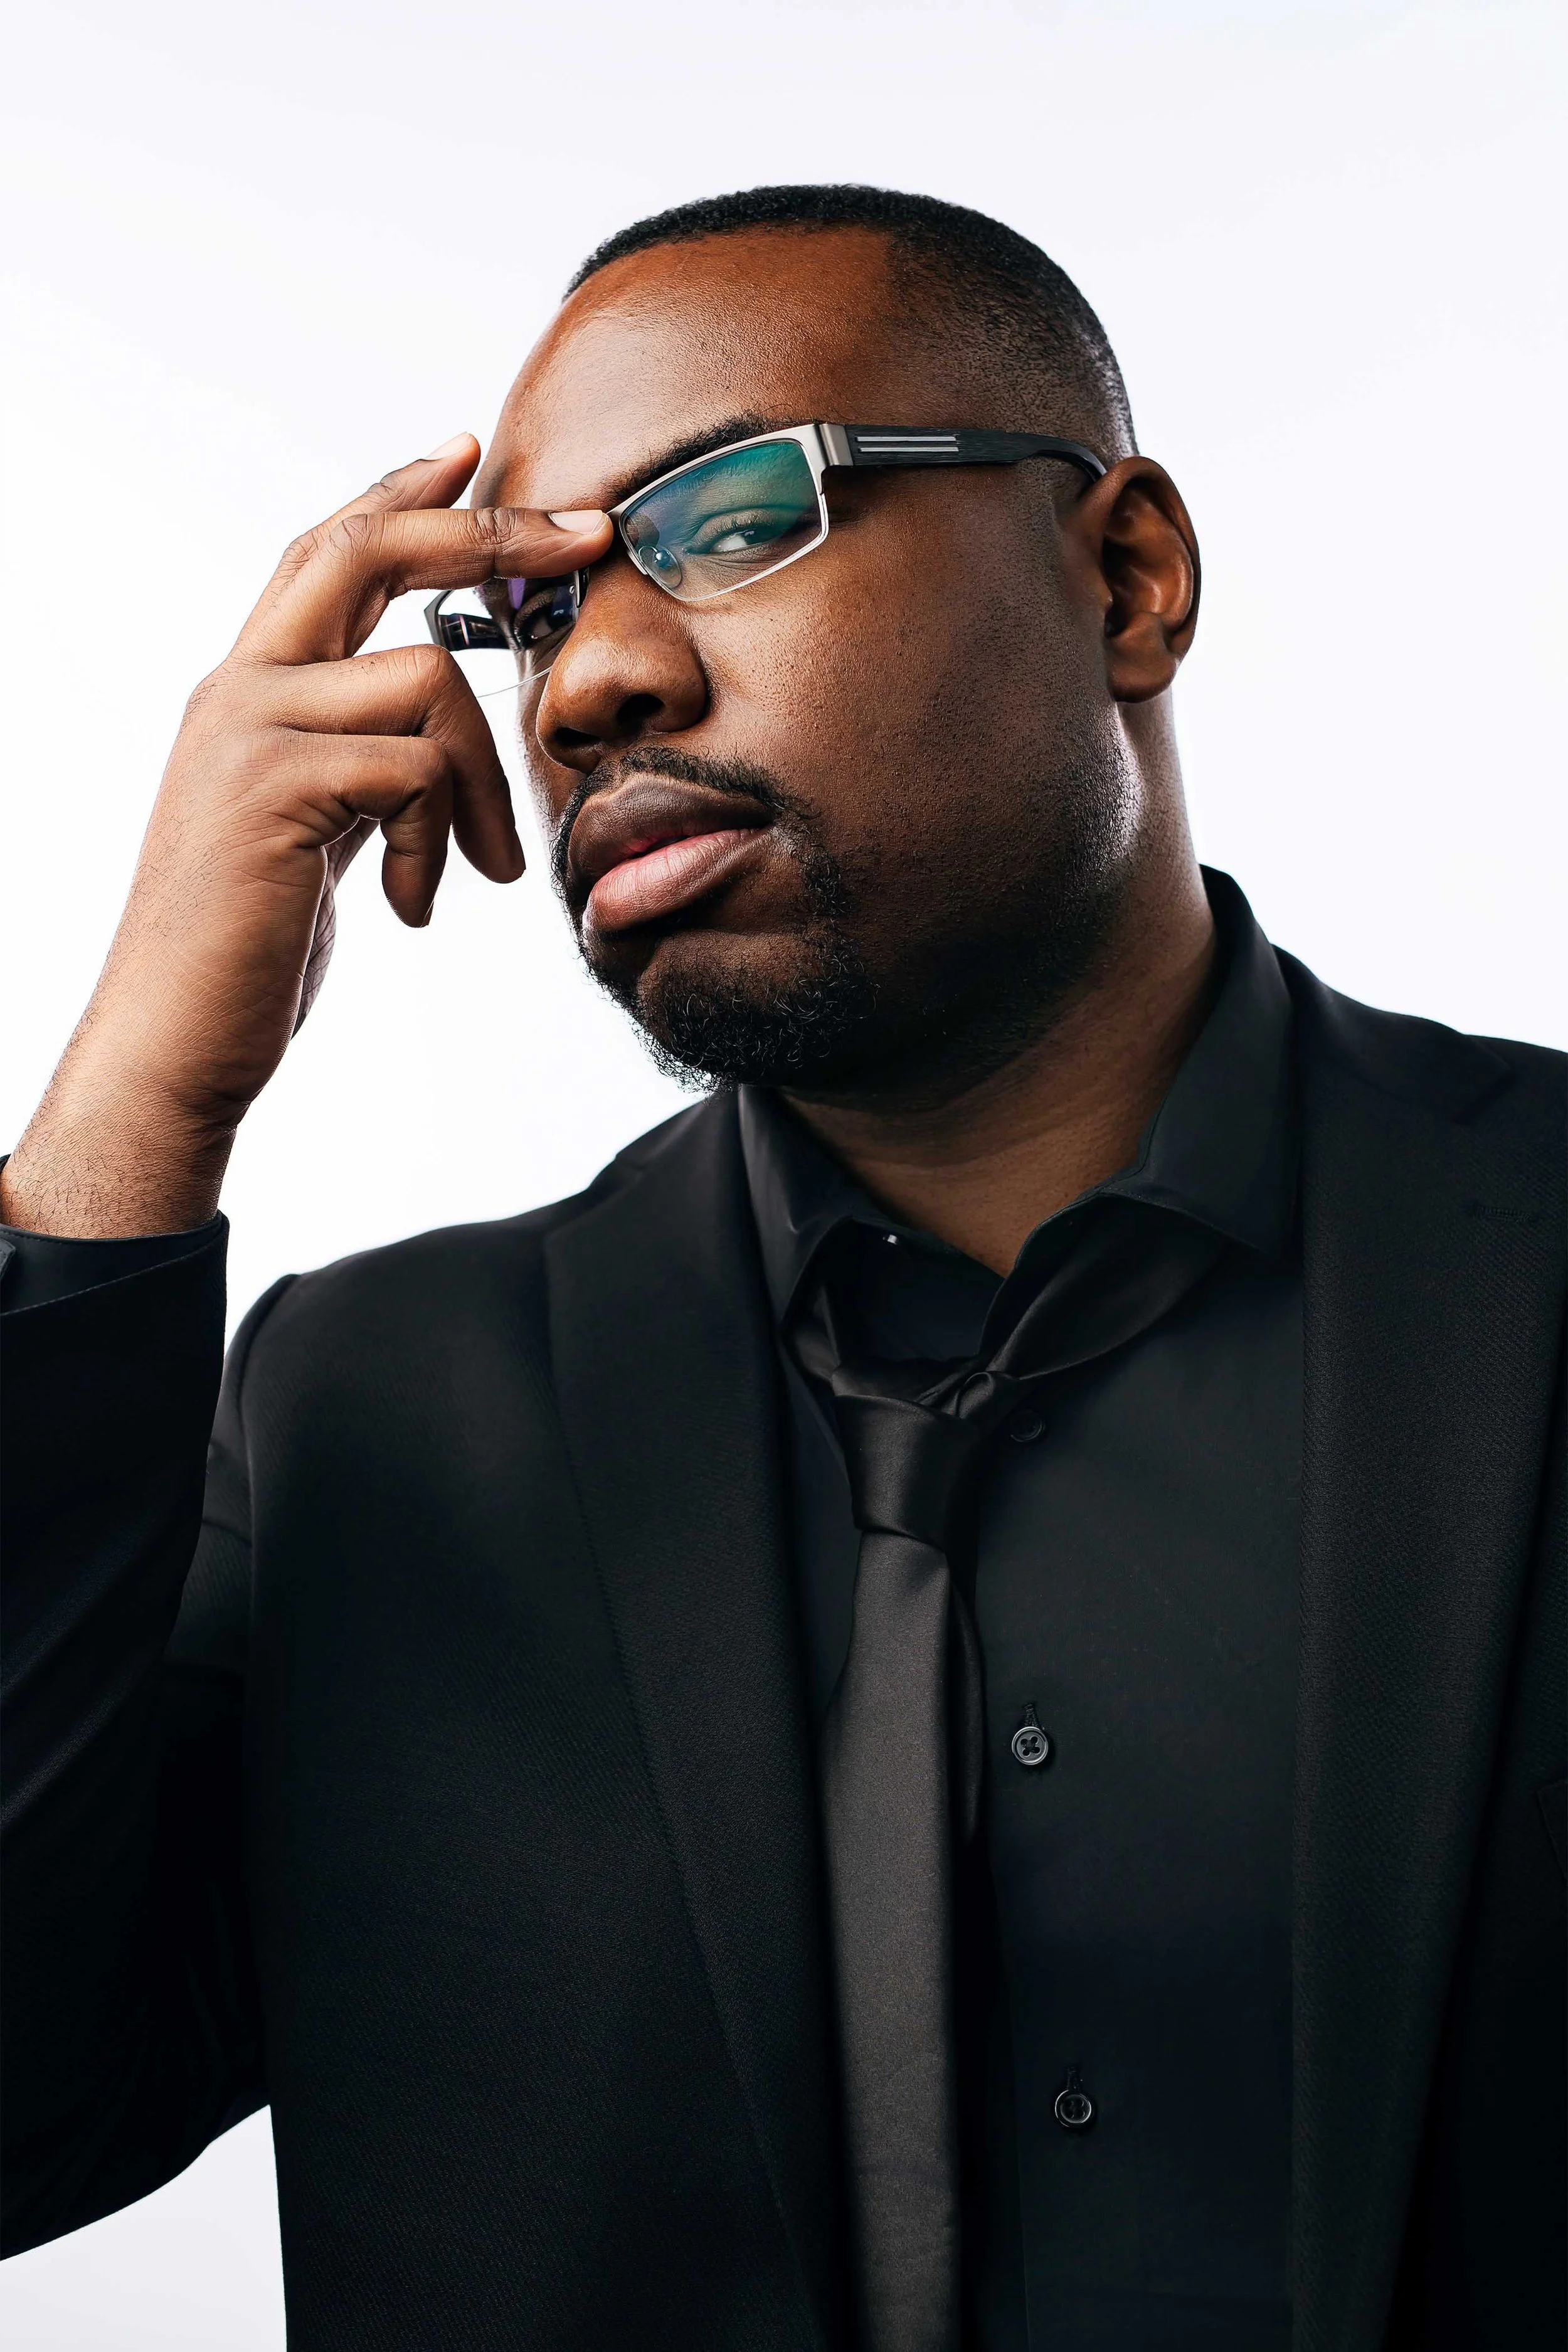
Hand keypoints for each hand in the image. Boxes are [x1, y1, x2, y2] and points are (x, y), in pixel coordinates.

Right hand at [0, 438, 610, 1237]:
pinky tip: (410, 907)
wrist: (177, 1040)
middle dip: (486, 532)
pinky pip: (414, 767)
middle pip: (364, 553)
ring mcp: (248, 732)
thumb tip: (426, 736)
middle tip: (591, 534)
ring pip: (424, 680)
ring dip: (480, 781)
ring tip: (474, 872)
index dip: (399, 497)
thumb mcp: (315, 833)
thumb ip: (357, 766)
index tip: (470, 452)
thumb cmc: (251, 950)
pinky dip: (437, 839)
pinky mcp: (277, 788)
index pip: (326, 555)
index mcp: (248, 690)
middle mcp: (238, 689)